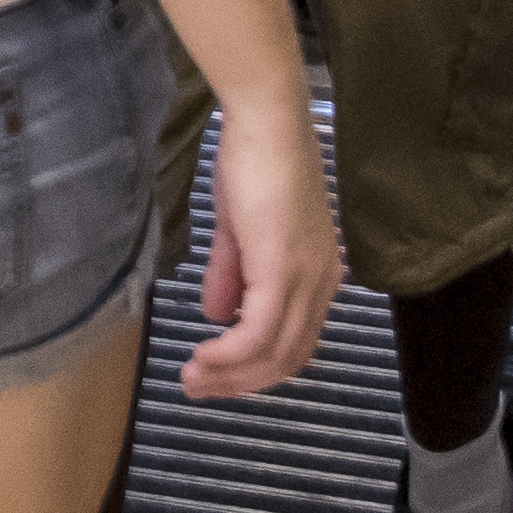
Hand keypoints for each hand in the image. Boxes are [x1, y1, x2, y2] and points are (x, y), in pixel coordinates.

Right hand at [176, 102, 338, 398]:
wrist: (266, 124)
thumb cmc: (254, 163)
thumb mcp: (239, 229)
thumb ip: (232, 275)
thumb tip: (218, 316)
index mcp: (317, 275)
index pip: (294, 342)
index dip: (256, 368)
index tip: (215, 375)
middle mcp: (321, 285)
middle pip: (287, 359)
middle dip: (240, 383)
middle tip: (197, 388)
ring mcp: (305, 280)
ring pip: (275, 354)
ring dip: (231, 375)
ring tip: (192, 379)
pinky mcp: (281, 272)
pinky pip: (258, 333)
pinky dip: (230, 355)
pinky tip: (203, 357)